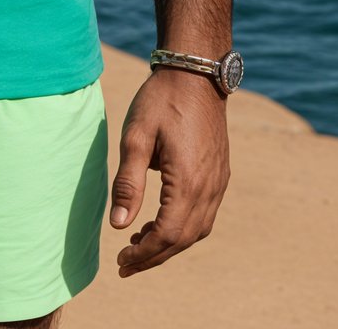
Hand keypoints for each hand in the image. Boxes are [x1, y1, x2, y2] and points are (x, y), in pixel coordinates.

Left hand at [109, 67, 230, 275]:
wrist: (196, 73)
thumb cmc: (161, 100)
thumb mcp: (135, 136)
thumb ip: (127, 182)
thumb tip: (117, 226)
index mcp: (187, 181)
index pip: (167, 235)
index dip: (144, 254)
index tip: (120, 262)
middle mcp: (209, 188)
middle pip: (184, 240)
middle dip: (154, 256)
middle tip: (125, 263)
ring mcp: (218, 181)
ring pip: (197, 230)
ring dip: (170, 244)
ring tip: (139, 244)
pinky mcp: (220, 173)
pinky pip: (205, 214)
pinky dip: (184, 228)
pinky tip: (162, 221)